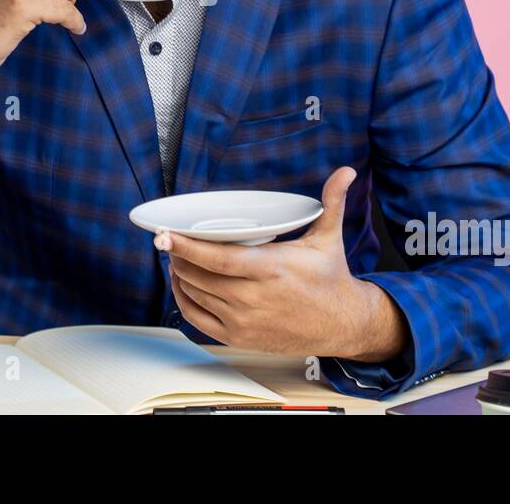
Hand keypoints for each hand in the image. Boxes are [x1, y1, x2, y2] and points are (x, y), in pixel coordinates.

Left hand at [156, 166, 409, 361]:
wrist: (342, 324)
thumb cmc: (330, 278)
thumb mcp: (329, 237)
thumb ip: (332, 201)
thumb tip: (345, 171)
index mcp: (271, 269)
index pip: (218, 259)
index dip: (187, 247)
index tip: (164, 234)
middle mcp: (253, 298)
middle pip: (199, 276)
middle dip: (178, 256)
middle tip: (169, 240)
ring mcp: (244, 321)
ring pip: (195, 296)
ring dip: (179, 276)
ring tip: (176, 258)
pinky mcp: (239, 338)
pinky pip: (198, 320)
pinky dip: (184, 301)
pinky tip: (183, 286)